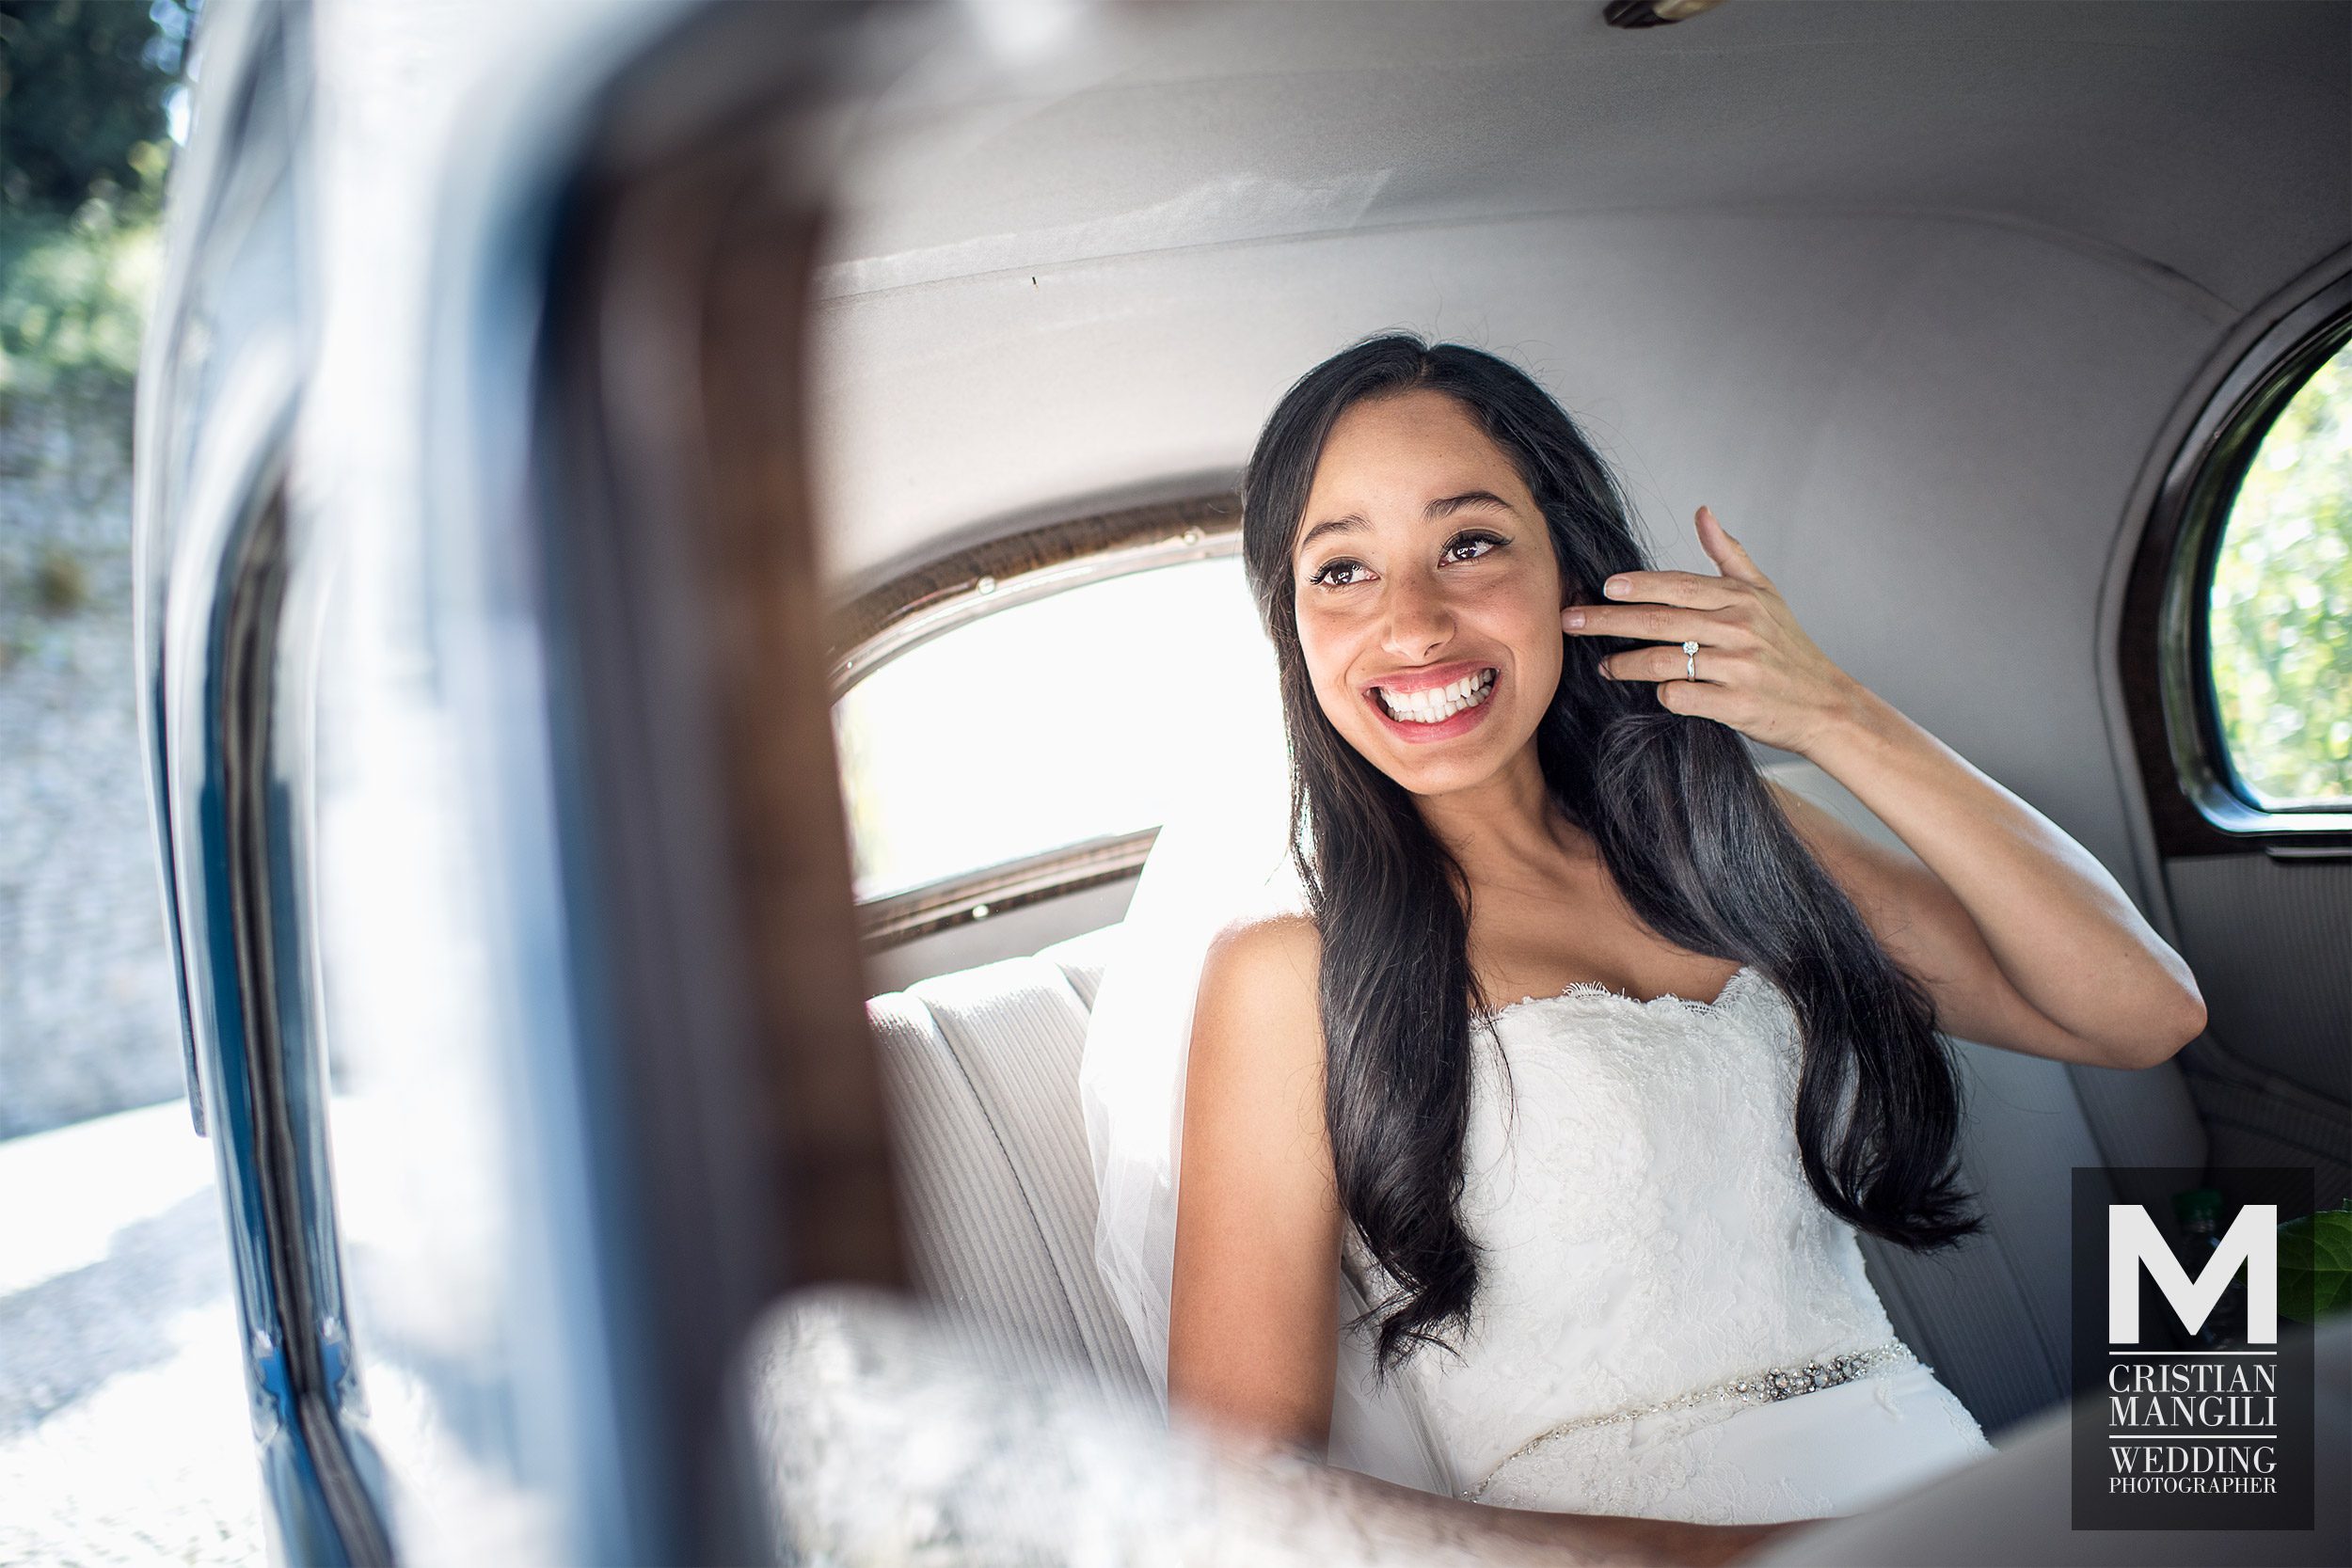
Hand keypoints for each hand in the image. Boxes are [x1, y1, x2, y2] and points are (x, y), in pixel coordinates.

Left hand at [1562, 504, 1862, 757]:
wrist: (1825, 706)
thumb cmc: (1789, 648)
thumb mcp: (1766, 594)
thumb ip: (1729, 554)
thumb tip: (1703, 511)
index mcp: (1740, 600)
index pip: (1678, 587)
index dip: (1638, 586)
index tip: (1604, 588)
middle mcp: (1738, 630)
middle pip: (1660, 622)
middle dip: (1609, 622)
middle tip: (1570, 622)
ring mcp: (1736, 668)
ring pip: (1664, 661)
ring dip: (1626, 664)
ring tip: (1603, 666)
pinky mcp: (1734, 705)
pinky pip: (1681, 697)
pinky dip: (1663, 694)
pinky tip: (1654, 692)